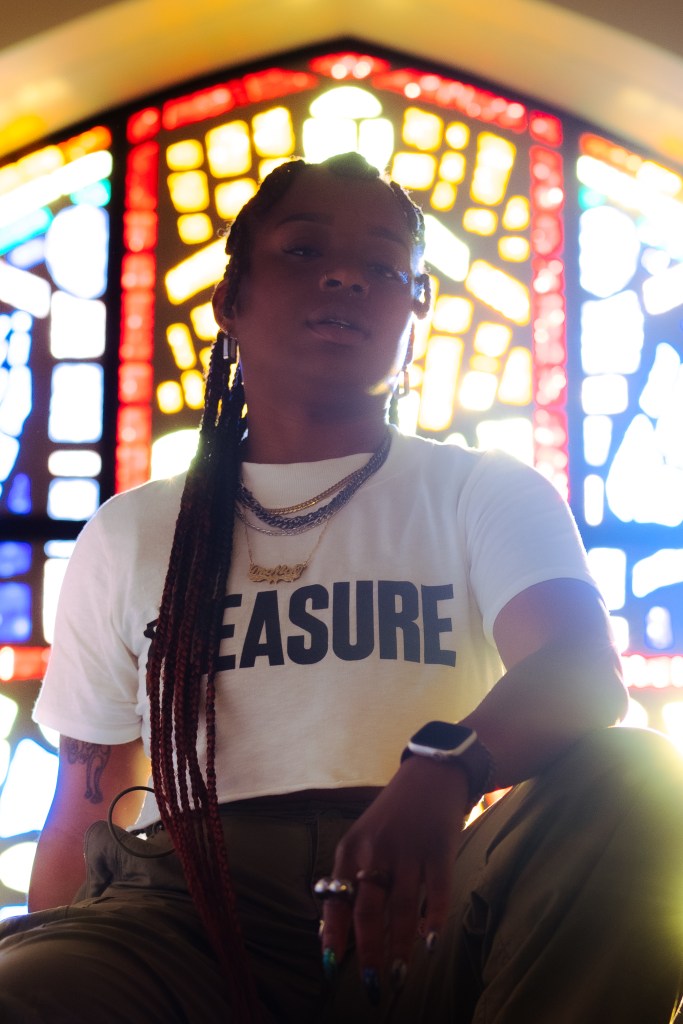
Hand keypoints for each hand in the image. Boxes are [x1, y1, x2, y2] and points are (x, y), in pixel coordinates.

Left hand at [319, 756, 469, 1001]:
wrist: (432, 774)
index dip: (333, 935)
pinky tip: (430, 944)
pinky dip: (434, 919)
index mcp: (350, 848)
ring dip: (401, 946)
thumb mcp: (362, 837)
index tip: (331, 968)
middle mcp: (376, 850)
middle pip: (369, 909)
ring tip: (399, 975)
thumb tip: (330, 929)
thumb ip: (350, 877)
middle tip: (371, 984)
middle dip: (368, 951)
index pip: (336, 899)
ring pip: (403, 907)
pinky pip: (438, 890)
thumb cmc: (393, 814)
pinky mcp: (440, 847)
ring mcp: (410, 849)